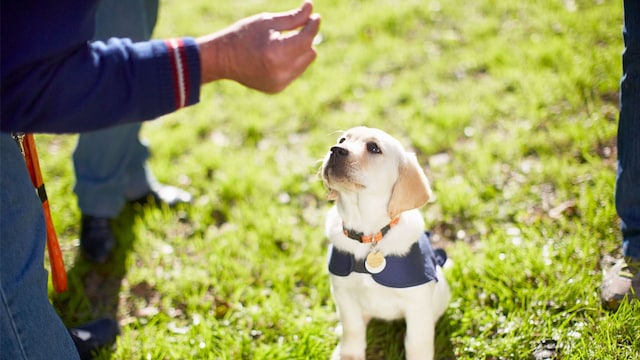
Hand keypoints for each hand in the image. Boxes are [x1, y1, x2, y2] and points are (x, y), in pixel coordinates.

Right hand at [197, 1, 320, 92]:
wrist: (222, 59)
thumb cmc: (243, 35)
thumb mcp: (267, 21)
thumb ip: (292, 18)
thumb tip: (311, 8)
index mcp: (276, 52)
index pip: (306, 39)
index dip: (312, 26)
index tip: (315, 16)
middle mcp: (280, 71)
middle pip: (309, 52)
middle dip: (306, 39)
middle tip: (297, 28)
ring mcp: (279, 83)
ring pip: (304, 63)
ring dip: (300, 51)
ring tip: (283, 42)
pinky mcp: (277, 88)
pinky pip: (295, 72)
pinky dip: (291, 62)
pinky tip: (276, 55)